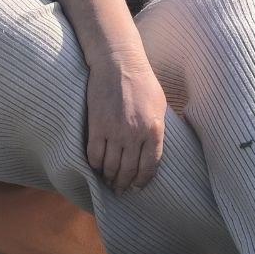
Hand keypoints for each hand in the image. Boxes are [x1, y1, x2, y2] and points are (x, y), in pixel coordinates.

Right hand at [85, 52, 165, 192]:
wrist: (118, 63)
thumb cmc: (143, 82)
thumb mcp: (160, 105)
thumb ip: (159, 129)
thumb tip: (156, 150)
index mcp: (154, 130)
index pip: (149, 167)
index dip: (142, 181)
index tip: (137, 187)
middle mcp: (135, 134)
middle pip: (128, 170)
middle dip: (124, 184)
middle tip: (120, 190)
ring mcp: (115, 131)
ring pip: (110, 166)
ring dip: (108, 178)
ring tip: (108, 181)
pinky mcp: (97, 126)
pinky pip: (94, 154)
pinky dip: (95, 165)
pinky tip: (96, 166)